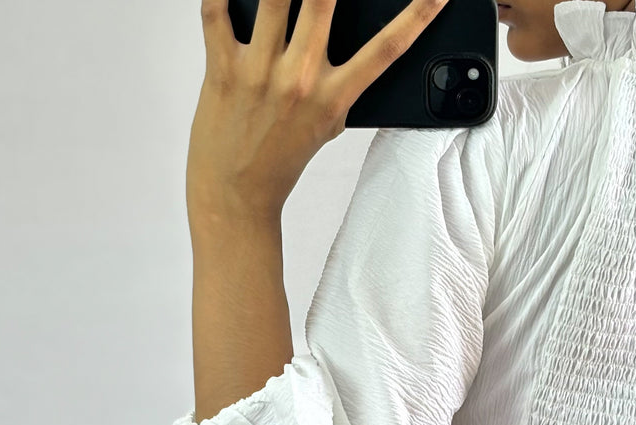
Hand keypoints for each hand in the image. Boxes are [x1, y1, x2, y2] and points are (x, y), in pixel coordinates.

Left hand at [188, 0, 451, 220]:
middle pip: (323, 0)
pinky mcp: (222, 68)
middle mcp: (300, 78)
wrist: (235, 195)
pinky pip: (216, 11)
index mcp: (335, 96)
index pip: (388, 47)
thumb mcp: (328, 124)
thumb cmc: (281, 159)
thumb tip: (356, 48)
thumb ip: (341, 83)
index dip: (418, 14)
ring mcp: (260, 71)